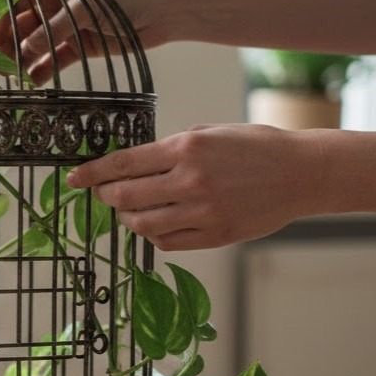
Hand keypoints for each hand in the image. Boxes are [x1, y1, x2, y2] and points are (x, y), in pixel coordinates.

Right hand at [0, 0, 171, 85]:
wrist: (163, 8)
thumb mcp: (84, 8)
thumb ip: (53, 29)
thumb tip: (23, 49)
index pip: (16, 1)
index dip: (1, 21)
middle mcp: (54, 4)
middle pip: (22, 27)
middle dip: (9, 46)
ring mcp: (66, 26)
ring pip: (36, 46)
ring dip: (23, 61)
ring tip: (12, 78)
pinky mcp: (79, 46)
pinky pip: (54, 60)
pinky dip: (43, 70)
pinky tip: (32, 83)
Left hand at [65, 124, 326, 249]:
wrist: (301, 173)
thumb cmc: (255, 147)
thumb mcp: (209, 132)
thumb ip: (171, 148)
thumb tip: (133, 164)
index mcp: (186, 148)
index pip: (123, 163)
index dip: (92, 173)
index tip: (74, 179)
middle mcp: (191, 180)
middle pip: (126, 196)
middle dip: (106, 196)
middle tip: (103, 194)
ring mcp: (203, 211)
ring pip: (143, 223)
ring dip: (128, 218)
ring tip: (129, 211)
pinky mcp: (216, 234)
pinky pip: (168, 242)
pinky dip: (154, 235)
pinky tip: (155, 225)